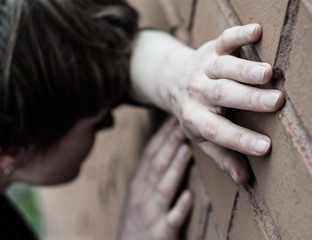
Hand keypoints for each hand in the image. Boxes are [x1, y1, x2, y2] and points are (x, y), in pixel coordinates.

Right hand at [119, 117, 192, 239]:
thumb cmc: (140, 216)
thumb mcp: (140, 191)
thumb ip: (153, 171)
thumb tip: (171, 146)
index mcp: (139, 183)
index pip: (149, 154)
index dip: (161, 135)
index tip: (173, 118)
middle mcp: (142, 195)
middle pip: (156, 165)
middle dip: (169, 144)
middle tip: (182, 124)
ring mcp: (151, 214)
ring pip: (163, 188)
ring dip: (175, 168)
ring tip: (186, 151)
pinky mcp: (161, 233)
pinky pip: (171, 219)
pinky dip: (180, 207)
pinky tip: (189, 196)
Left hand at [130, 24, 283, 183]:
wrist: (169, 80)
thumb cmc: (192, 112)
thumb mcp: (200, 136)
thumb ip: (221, 155)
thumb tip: (244, 179)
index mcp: (195, 117)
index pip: (218, 131)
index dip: (239, 140)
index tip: (265, 147)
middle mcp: (197, 92)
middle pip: (221, 95)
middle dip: (247, 99)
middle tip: (275, 102)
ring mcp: (203, 69)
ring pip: (223, 68)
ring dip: (244, 69)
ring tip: (268, 73)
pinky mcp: (210, 49)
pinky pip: (223, 40)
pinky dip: (238, 34)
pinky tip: (257, 31)